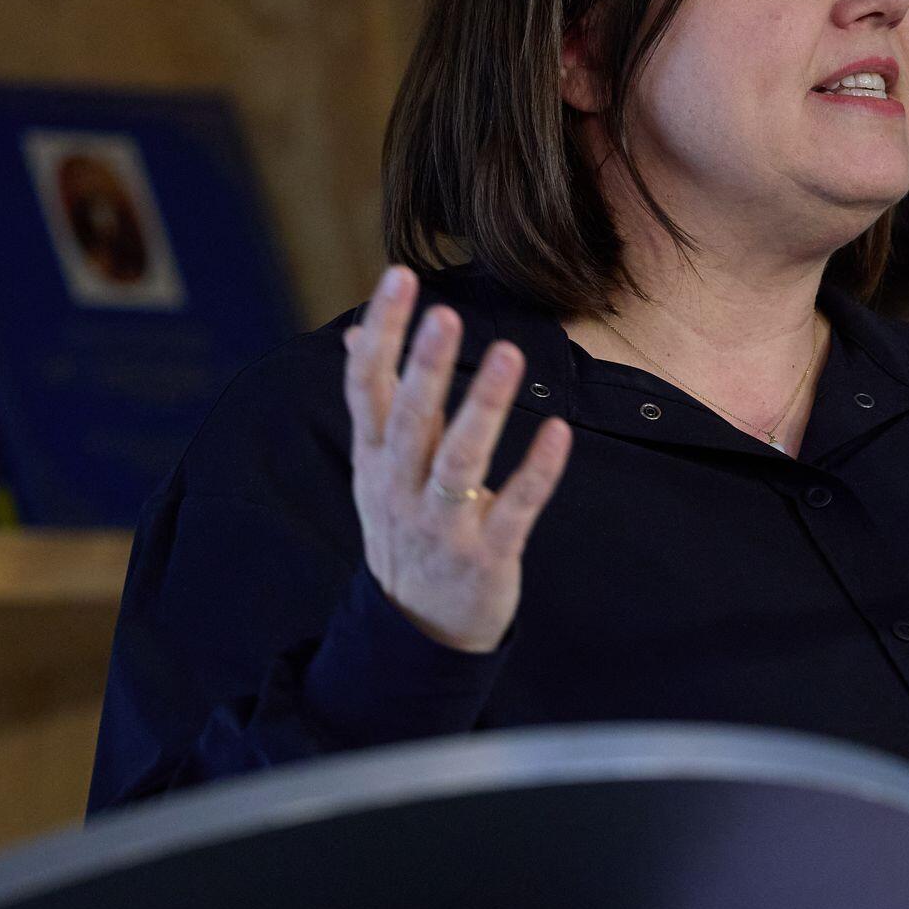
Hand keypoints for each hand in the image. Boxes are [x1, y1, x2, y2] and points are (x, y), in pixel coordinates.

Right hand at [343, 265, 572, 651]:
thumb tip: (349, 336)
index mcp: (375, 461)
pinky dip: (536, 472)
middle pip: (411, 420)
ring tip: (509, 354)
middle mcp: (401, 489)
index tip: (398, 278)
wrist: (417, 631)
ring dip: (484, 408)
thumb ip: (372, 404)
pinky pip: (515, 509)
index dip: (382, 333)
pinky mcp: (486, 555)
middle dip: (427, 366)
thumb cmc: (406, 531)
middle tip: (445, 313)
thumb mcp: (376, 470)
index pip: (369, 387)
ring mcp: (442, 524)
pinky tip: (560, 433)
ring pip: (459, 462)